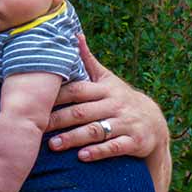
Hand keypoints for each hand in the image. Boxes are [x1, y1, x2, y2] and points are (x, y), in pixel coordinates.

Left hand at [47, 35, 168, 161]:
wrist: (155, 124)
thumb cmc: (120, 100)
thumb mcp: (107, 79)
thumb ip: (88, 60)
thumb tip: (74, 35)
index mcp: (105, 89)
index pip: (78, 91)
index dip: (57, 96)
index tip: (36, 102)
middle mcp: (115, 104)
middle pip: (82, 112)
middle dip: (59, 120)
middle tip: (38, 127)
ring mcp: (126, 123)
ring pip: (97, 130)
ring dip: (73, 138)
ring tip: (53, 145)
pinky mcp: (135, 141)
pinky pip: (115, 147)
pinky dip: (98, 152)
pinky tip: (82, 156)